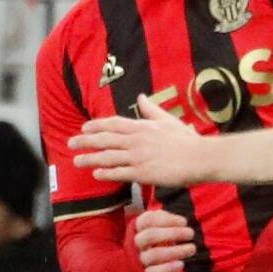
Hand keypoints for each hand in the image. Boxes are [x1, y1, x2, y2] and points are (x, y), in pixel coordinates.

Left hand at [71, 96, 210, 185]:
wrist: (201, 157)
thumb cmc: (187, 140)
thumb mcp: (168, 120)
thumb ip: (151, 110)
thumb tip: (141, 97)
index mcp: (142, 127)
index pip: (113, 124)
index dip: (96, 126)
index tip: (84, 127)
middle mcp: (137, 140)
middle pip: (105, 139)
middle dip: (85, 141)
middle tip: (70, 142)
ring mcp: (139, 157)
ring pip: (108, 157)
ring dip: (90, 158)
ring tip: (76, 161)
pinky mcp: (144, 173)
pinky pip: (120, 173)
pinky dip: (107, 173)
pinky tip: (96, 174)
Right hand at [131, 206, 194, 271]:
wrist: (140, 268)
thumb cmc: (153, 243)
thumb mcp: (155, 228)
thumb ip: (164, 220)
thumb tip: (179, 221)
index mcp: (137, 229)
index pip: (148, 220)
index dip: (167, 219)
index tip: (184, 222)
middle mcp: (136, 243)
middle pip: (150, 235)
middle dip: (173, 233)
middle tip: (191, 233)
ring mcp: (139, 260)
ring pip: (154, 255)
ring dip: (176, 251)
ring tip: (192, 248)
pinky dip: (168, 268)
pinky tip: (181, 264)